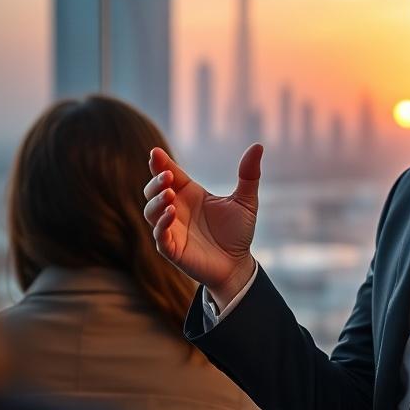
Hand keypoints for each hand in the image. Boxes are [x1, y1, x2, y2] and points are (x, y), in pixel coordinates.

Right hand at [143, 144, 262, 307]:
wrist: (239, 264)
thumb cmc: (238, 232)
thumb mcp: (246, 201)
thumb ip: (249, 175)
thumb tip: (258, 145)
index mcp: (190, 194)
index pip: (170, 174)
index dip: (161, 163)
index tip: (156, 152)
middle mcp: (177, 209)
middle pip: (154, 191)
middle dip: (156, 181)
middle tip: (167, 176)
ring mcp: (172, 229)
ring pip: (151, 212)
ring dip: (157, 201)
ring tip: (169, 193)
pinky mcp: (172, 249)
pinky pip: (159, 236)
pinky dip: (162, 224)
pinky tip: (171, 213)